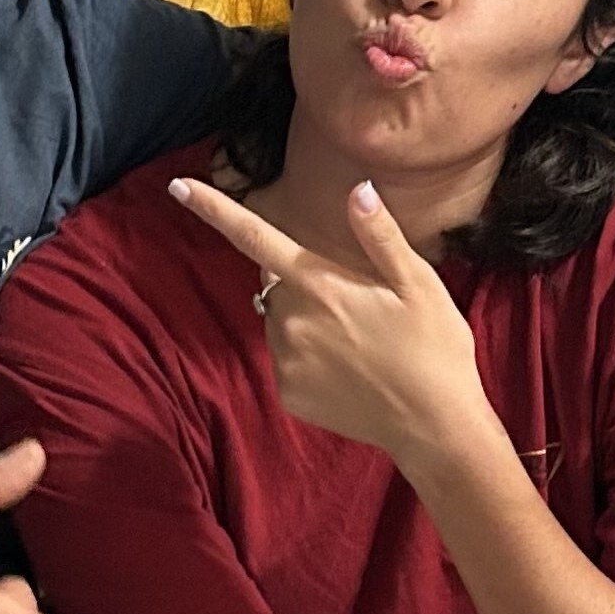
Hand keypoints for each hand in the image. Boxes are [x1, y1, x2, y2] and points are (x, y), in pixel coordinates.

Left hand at [169, 173, 498, 475]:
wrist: (435, 426)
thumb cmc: (435, 348)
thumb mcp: (418, 283)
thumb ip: (379, 236)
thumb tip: (356, 191)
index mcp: (320, 285)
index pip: (255, 238)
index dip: (214, 209)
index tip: (179, 187)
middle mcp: (291, 321)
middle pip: (278, 284)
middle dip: (305, 283)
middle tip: (358, 304)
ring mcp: (286, 361)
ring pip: (282, 322)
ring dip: (306, 322)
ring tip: (358, 342)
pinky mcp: (288, 394)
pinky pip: (288, 360)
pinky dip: (309, 359)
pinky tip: (348, 371)